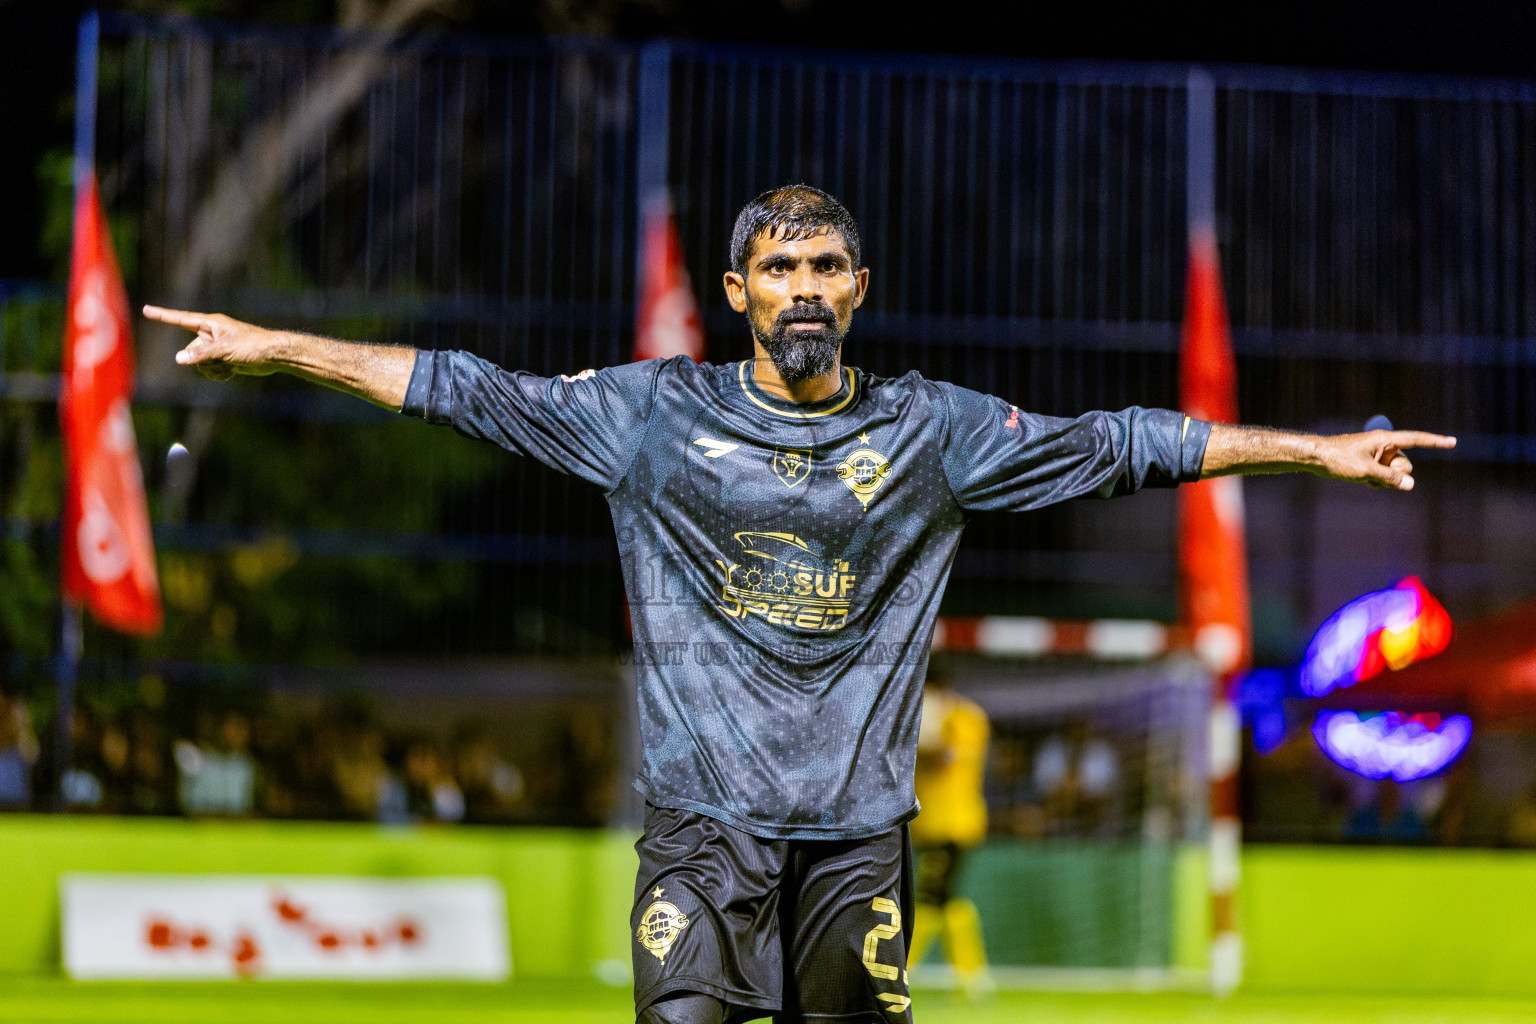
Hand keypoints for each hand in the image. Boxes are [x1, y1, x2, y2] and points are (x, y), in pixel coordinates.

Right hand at [143, 305, 284, 380]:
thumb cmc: (253, 345)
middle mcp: (211, 334)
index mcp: (211, 324)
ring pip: (199, 364)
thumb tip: (178, 358)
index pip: (181, 319)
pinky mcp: (223, 359)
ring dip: (212, 369)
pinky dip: (219, 374)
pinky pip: (210, 370)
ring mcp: (217, 348)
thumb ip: (201, 354)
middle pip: (192, 351)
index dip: (163, 316)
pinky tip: (233, 371)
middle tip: (224, 359)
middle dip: (204, 360)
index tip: (146, 309)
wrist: (274, 356)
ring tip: (230, 365)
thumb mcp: (225, 349)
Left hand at [1310, 430, 1456, 490]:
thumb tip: (1410, 484)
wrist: (1315, 458)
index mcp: (1385, 440)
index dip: (1435, 441)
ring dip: (1385, 480)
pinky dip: (1378, 482)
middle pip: (1405, 464)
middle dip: (1396, 474)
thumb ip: (1389, 478)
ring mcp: (1377, 455)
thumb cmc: (1338, 459)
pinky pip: (1385, 477)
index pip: (1416, 440)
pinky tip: (1364, 482)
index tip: (1453, 441)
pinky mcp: (1371, 464)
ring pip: (1395, 473)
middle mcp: (1384, 446)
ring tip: (1364, 477)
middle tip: (1374, 474)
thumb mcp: (1365, 471)